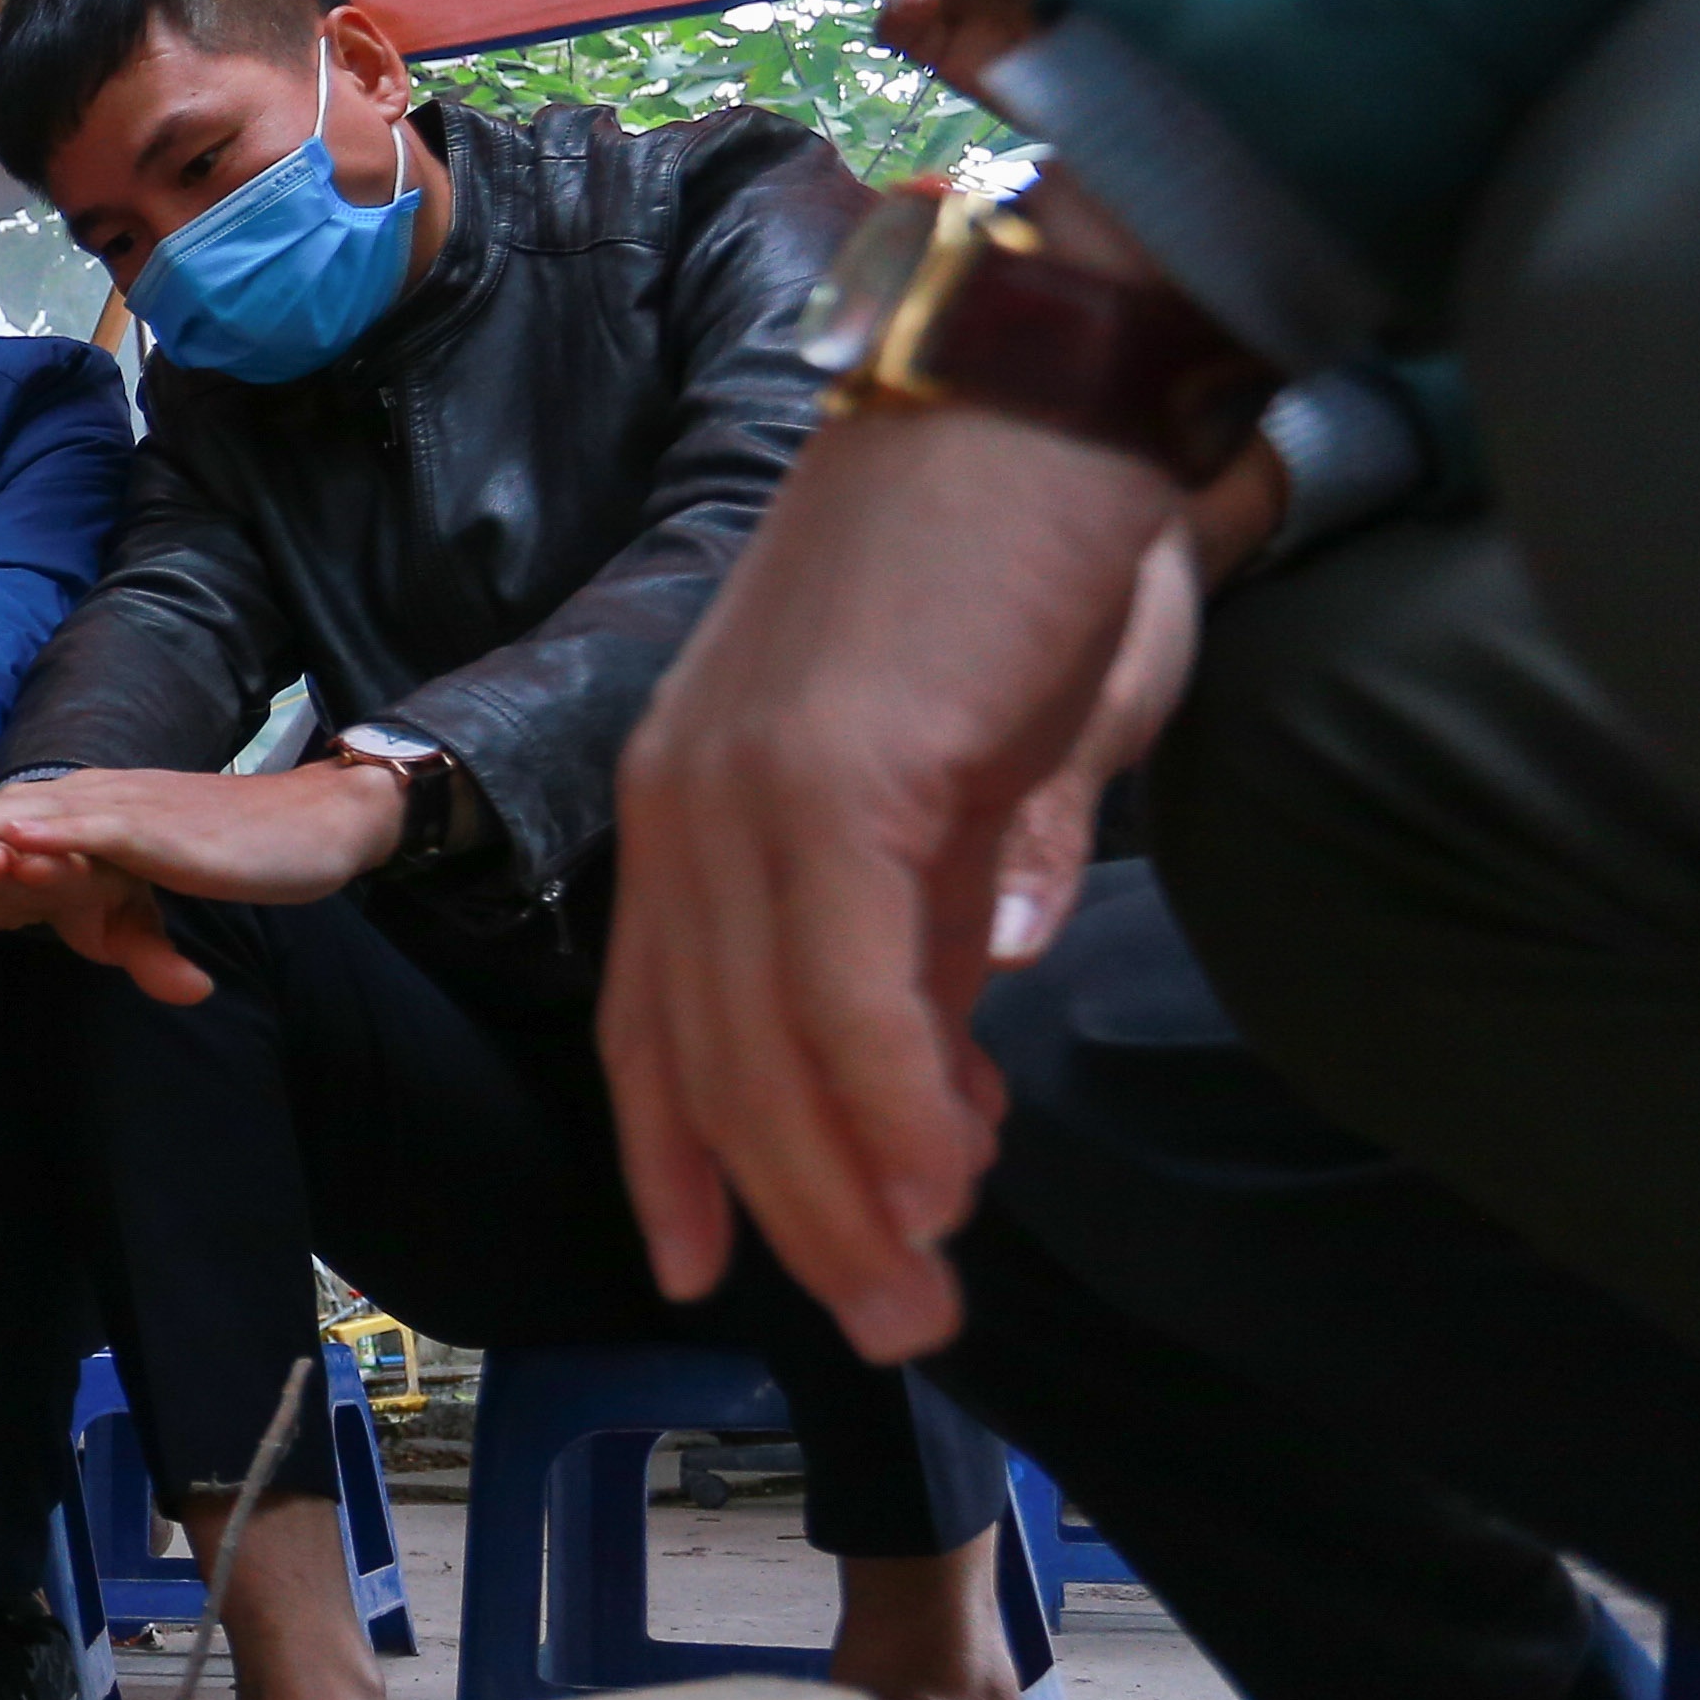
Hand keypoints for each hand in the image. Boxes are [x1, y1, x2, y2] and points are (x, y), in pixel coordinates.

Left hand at [0, 759, 410, 1002]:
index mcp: (77, 822)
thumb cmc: (230, 861)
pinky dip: (43, 836)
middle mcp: (85, 804)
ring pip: (22, 820)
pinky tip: (3, 843)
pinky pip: (88, 830)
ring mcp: (116, 810)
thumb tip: (53, 934)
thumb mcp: (151, 899)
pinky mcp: (153, 826)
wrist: (313, 830)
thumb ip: (112, 927)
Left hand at [601, 402, 1184, 1360]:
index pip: (653, 1014)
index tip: (705, 1264)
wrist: (1046, 378)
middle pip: (706, 1057)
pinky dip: (893, 1102)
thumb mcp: (987, 744)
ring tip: (923, 1296)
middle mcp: (686, 798)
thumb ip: (968, 867)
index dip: (677, 1149)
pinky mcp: (837, 777)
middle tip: (894, 1320)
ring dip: (853, 1192)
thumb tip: (989, 976)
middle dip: (796, 1210)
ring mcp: (748, 789)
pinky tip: (946, 1178)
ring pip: (771, 1047)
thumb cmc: (1029, 543)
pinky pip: (847, 991)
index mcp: (692, 789)